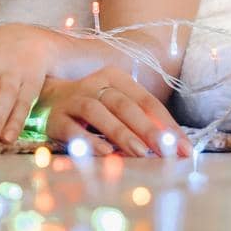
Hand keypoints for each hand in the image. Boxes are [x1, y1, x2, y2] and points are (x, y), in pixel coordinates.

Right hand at [40, 68, 191, 157]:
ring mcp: (73, 100)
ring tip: (140, 152)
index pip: (146, 101)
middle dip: (148, 129)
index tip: (185, 149)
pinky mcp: (55, 118)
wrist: (45, 98)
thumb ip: (142, 120)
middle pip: (124, 105)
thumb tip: (175, 145)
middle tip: (167, 151)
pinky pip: (72, 128)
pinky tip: (104, 152)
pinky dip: (88, 140)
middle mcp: (94, 85)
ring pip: (98, 112)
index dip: (167, 124)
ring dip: (121, 132)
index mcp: (115, 78)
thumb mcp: (118, 106)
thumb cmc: (92, 105)